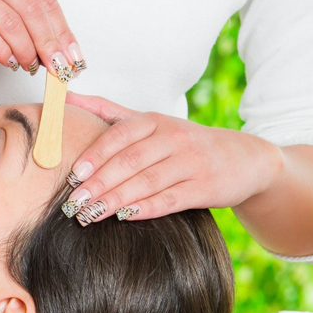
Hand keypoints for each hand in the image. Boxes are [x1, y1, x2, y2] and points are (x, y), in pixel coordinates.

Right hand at [0, 0, 84, 79]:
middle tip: (58, 68)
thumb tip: (55, 50)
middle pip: (30, 9)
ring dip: (26, 51)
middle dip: (49, 43)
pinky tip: (10, 62)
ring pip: (10, 23)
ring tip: (31, 67)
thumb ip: (21, 17)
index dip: (62, 29)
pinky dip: (3, 52)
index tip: (73, 56)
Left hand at [61, 91, 284, 224]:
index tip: (72, 174)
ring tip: (89, 214)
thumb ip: (108, 110)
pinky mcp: (205, 187)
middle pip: (130, 161)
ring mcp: (191, 162)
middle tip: (73, 202)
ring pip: (147, 182)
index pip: (120, 135)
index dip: (95, 155)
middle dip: (98, 183)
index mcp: (156, 121)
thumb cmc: (183, 142)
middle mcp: (174, 138)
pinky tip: (124, 217)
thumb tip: (67, 96)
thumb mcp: (150, 122)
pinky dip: (146, 208)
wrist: (244, 159)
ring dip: (115, 199)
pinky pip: (171, 199)